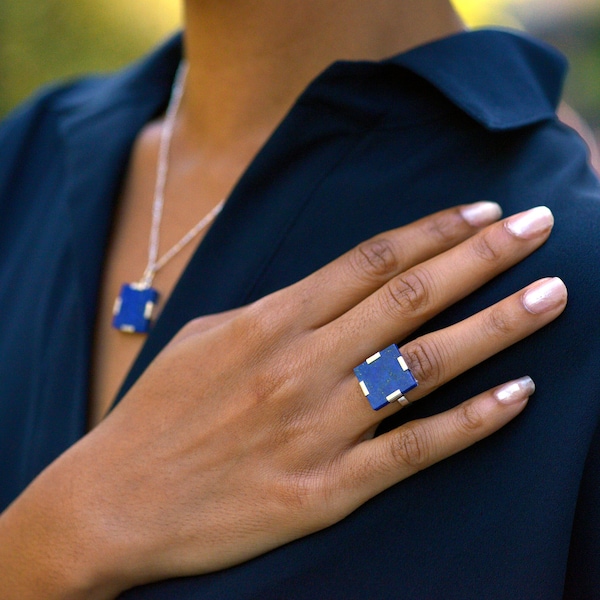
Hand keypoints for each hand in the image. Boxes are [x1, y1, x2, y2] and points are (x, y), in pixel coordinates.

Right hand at [0, 203, 565, 598]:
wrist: (116, 500)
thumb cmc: (160, 412)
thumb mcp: (209, 336)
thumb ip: (274, 310)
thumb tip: (329, 290)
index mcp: (270, 321)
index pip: (370, 259)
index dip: (433, 230)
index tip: (482, 211)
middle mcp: (302, 365)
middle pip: (409, 296)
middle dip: (483, 256)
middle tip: (540, 226)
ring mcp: (318, 427)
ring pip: (424, 364)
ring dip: (496, 326)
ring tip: (551, 295)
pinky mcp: (324, 489)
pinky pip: (412, 450)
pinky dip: (470, 423)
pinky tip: (517, 398)